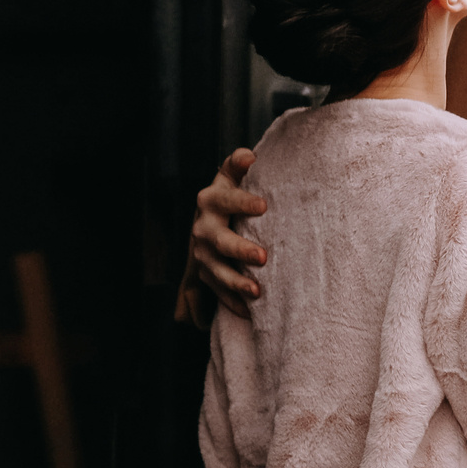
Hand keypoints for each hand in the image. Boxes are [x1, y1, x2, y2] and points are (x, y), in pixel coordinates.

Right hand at [189, 148, 268, 303]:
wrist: (210, 218)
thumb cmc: (231, 194)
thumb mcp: (231, 177)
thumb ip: (237, 164)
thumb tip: (248, 155)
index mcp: (211, 200)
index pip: (226, 199)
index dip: (242, 201)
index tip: (263, 205)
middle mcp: (203, 227)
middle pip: (220, 240)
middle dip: (240, 249)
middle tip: (263, 257)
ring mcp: (203, 253)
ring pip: (216, 271)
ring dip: (235, 282)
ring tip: (257, 291)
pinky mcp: (206, 273)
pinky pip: (217, 292)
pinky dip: (232, 302)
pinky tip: (249, 311)